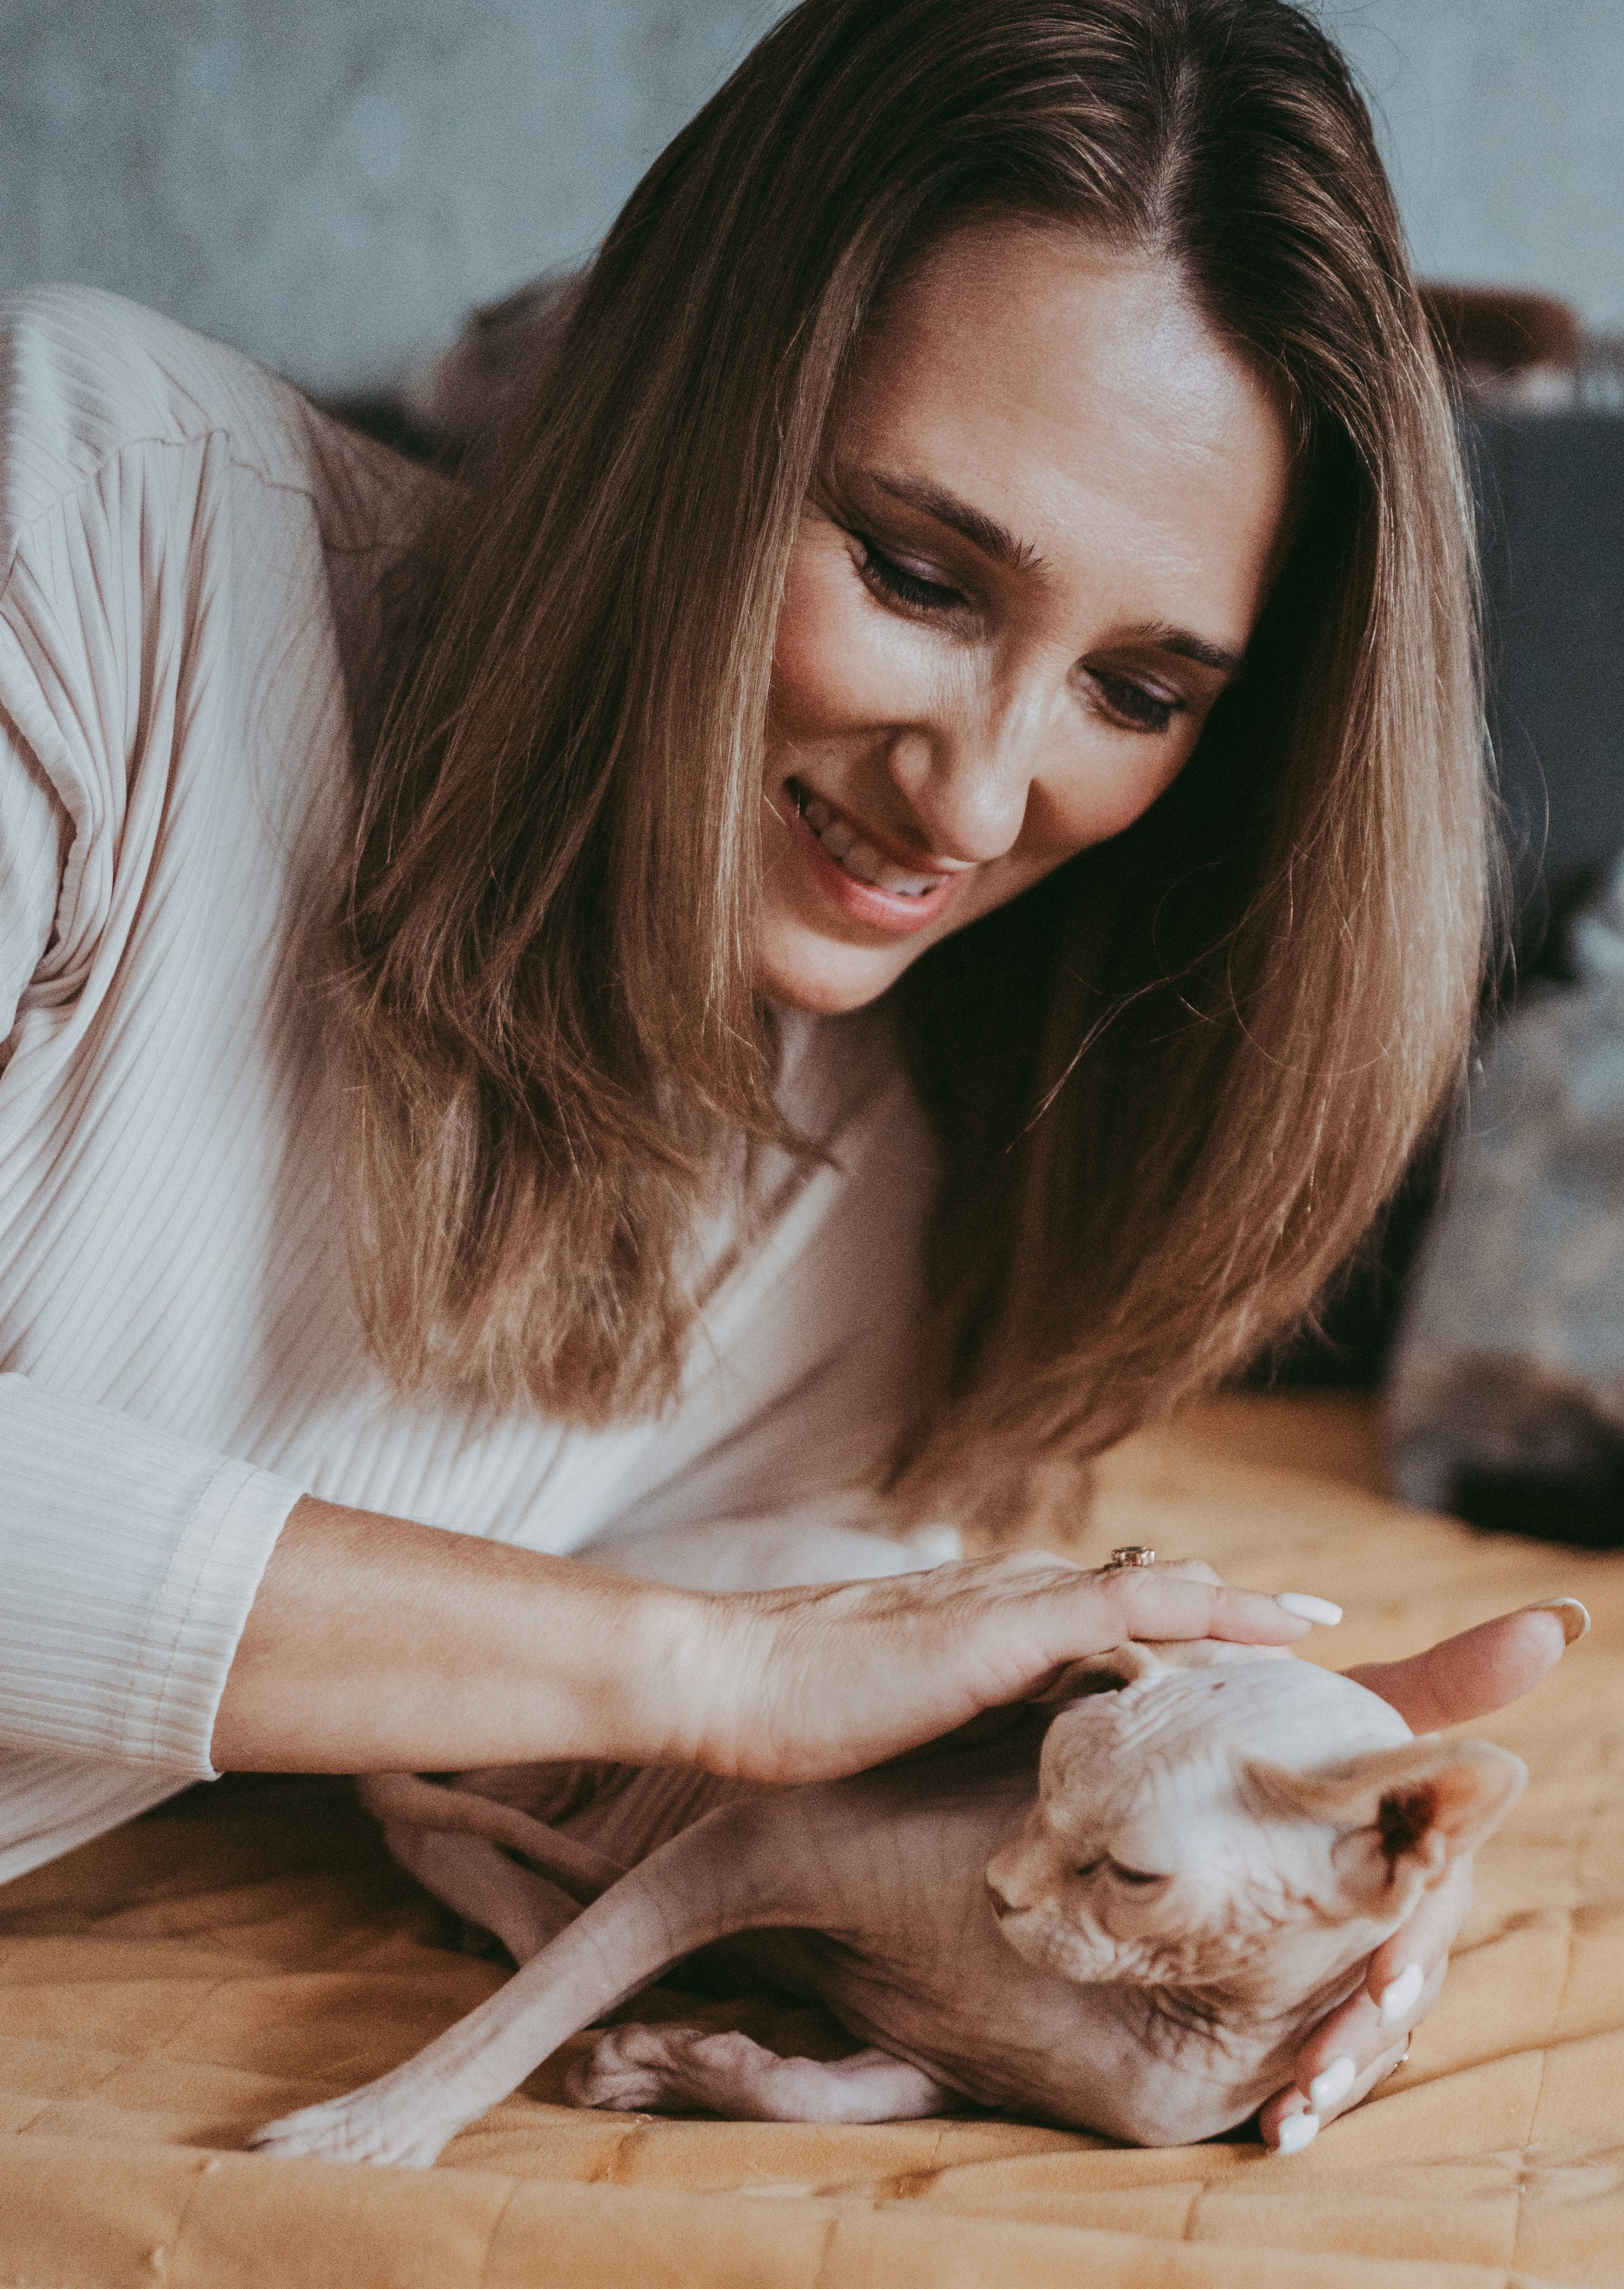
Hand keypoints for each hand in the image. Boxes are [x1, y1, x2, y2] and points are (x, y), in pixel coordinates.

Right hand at [680, 1552, 1315, 1782]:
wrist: (726, 1680)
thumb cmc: (790, 1716)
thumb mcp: (898, 1721)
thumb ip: (956, 1722)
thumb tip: (1002, 1763)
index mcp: (984, 1620)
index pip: (1099, 1610)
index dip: (1174, 1622)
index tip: (1237, 1642)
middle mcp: (1008, 1595)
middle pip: (1140, 1591)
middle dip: (1221, 1610)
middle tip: (1305, 1631)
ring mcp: (1008, 1604)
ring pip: (1149, 1590)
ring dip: (1231, 1608)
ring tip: (1310, 1625)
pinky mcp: (1004, 1627)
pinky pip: (1129, 1605)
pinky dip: (1204, 1609)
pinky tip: (1262, 1626)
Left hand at [1259, 1601, 1585, 2153]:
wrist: (1237, 1774)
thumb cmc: (1319, 1738)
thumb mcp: (1373, 1708)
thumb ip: (1456, 1676)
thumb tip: (1565, 1617)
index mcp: (1428, 1860)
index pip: (1431, 1912)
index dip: (1409, 1947)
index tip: (1380, 1985)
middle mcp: (1405, 1917)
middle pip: (1401, 1988)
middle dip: (1362, 2033)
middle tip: (1316, 2070)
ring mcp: (1366, 1963)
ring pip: (1369, 2034)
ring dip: (1336, 2077)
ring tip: (1291, 2113)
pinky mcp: (1322, 1996)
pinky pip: (1328, 2054)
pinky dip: (1307, 2094)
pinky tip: (1273, 2132)